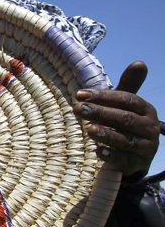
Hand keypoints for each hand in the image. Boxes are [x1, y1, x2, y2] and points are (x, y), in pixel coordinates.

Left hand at [73, 61, 158, 178]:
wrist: (135, 156)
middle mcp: (149, 128)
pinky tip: (97, 151)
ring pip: (125, 140)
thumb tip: (140, 62)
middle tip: (77, 109)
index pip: (126, 99)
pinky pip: (124, 159)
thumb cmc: (125, 124)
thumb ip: (129, 86)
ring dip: (106, 134)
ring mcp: (145, 147)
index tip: (79, 94)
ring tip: (88, 130)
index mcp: (146, 110)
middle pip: (124, 118)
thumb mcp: (126, 105)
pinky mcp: (137, 164)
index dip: (104, 96)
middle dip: (100, 113)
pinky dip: (110, 155)